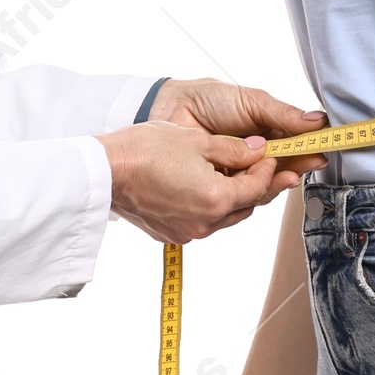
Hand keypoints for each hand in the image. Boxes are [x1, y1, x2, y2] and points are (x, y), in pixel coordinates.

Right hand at [97, 121, 293, 245]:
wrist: (105, 170)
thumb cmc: (145, 151)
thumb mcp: (197, 141)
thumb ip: (234, 149)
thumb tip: (257, 151)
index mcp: (216, 199)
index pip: (257, 187)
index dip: (268, 169)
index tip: (269, 155)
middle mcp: (205, 223)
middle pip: (245, 207)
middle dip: (254, 185)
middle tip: (258, 165)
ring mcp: (186, 232)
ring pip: (224, 216)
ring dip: (232, 197)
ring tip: (230, 173)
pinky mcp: (170, 233)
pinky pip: (201, 221)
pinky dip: (209, 206)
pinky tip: (202, 185)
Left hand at [149, 77, 328, 178]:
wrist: (170, 106)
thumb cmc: (210, 99)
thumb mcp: (252, 101)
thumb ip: (283, 115)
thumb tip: (319, 120)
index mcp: (267, 134)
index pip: (294, 147)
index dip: (307, 151)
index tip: (321, 153)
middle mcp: (255, 156)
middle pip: (282, 170)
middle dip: (296, 169)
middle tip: (307, 165)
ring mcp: (238, 173)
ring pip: (264, 185)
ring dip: (277, 181)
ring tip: (287, 174)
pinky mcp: (220, 187)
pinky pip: (241, 195)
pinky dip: (252, 190)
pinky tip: (260, 182)